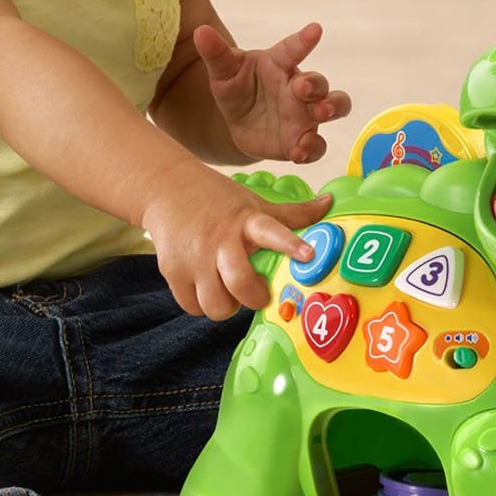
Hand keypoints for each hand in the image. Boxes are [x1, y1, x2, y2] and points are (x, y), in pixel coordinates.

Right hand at [142, 162, 333, 319]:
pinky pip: (193, 307)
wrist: (166, 188)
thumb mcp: (254, 203)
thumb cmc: (219, 200)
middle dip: (253, 297)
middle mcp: (220, 240)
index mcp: (246, 221)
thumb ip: (292, 213)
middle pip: (240, 284)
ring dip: (226, 305)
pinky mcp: (173, 271)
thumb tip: (329, 203)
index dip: (291, 244)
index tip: (309, 254)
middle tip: (256, 291)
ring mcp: (194, 258)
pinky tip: (207, 287)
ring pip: (216, 305)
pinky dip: (202, 304)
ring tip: (228, 290)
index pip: (272, 231)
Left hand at [194, 21, 351, 164]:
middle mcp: (298, 87)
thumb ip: (216, 53)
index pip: (293, 49)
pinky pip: (317, 146)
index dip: (304, 39)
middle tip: (303, 87)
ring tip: (319, 114)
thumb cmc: (237, 87)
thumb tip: (201, 32)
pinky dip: (312, 148)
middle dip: (316, 84)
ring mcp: (304, 114)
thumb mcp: (223, 71)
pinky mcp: (302, 139)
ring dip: (331, 108)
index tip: (315, 29)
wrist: (238, 123)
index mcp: (279, 64)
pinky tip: (298, 152)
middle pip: (320, 82)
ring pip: (334, 107)